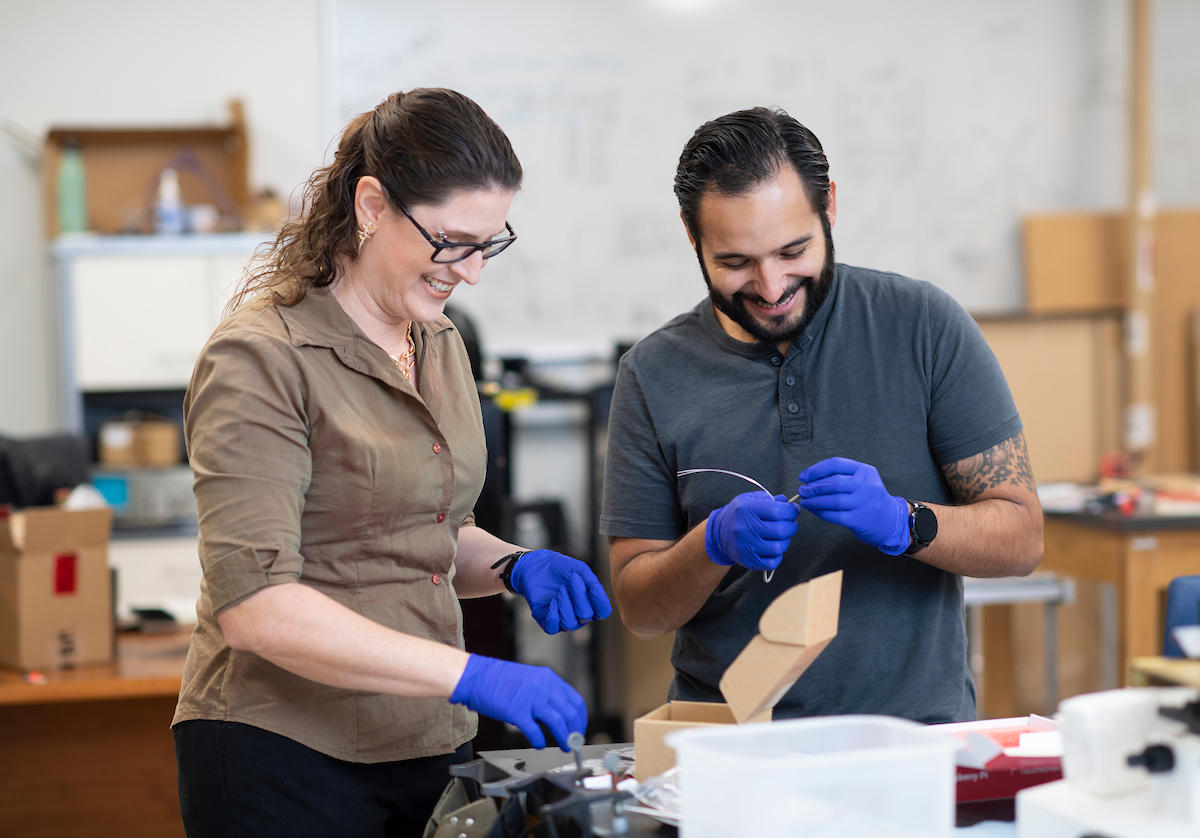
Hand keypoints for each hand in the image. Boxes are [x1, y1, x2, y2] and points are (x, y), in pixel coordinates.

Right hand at [450, 655, 585, 750]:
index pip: (576, 701)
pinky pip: (535, 731)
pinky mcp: (517, 712)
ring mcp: (531, 699)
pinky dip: (540, 741)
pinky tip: (539, 744)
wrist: (478, 676)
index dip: (580, 719)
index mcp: (550, 678)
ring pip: (558, 723)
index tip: (579, 729)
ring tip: (564, 747)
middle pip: (570, 714)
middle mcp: (544, 687)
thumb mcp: (532, 680)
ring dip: (564, 738)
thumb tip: (561, 715)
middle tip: (574, 743)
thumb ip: (547, 693)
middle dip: (575, 732)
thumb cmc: (501, 680)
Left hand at [510, 549, 612, 634]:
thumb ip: (591, 580)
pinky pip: (553, 628)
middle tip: (571, 579)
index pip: (603, 612)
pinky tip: (552, 601)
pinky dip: (553, 615)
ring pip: (570, 624)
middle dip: (579, 596)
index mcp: (590, 603)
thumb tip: (599, 591)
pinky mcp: (547, 622)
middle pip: (585, 615)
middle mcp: (579, 615)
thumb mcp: (579, 569)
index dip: (601, 602)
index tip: (592, 586)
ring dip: (565, 604)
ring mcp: (563, 620)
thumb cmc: (560, 568)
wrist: (537, 566)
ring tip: (560, 590)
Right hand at [704, 491, 798, 570]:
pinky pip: (772, 563)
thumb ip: (770, 499)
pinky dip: (777, 556)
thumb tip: (788, 504)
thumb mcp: (750, 499)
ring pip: (778, 547)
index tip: (794, 510)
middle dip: (791, 526)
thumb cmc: (740, 514)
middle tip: (790, 523)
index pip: (777, 511)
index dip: (791, 511)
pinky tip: (773, 547)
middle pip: (780, 530)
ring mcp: (745, 546)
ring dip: (785, 541)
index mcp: (746, 509)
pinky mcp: (748, 561)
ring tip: (781, 536)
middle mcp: (744, 528)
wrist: (720, 533)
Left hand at [797, 457, 908, 554]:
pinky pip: (835, 515)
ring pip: (834, 500)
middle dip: (814, 487)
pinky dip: (821, 513)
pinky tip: (814, 511)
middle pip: (834, 482)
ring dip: (815, 501)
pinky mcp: (859, 520)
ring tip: (805, 502)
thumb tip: (807, 478)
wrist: (889, 521)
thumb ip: (839, 476)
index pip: (836, 464)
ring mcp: (865, 503)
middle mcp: (868, 485)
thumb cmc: (867, 498)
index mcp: (865, 471)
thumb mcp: (860, 481)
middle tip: (802, 491)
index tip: (804, 477)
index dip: (816, 469)